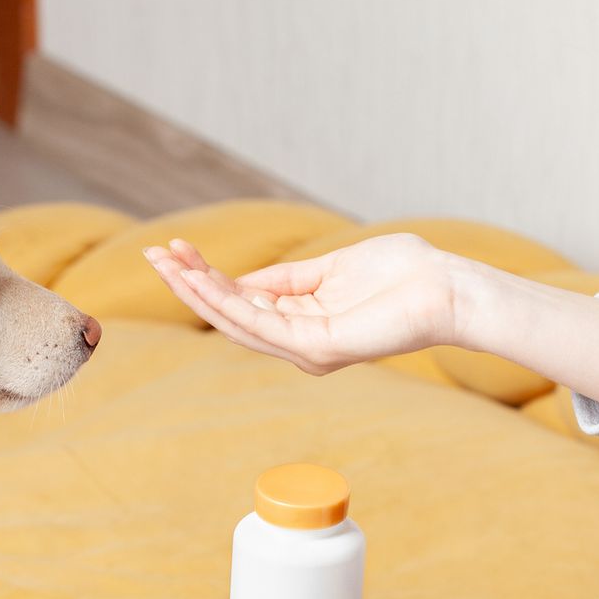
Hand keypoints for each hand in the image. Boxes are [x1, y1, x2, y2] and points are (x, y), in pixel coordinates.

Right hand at [144, 234, 458, 374]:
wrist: (446, 288)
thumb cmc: (402, 274)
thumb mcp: (331, 268)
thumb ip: (288, 278)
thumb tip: (244, 278)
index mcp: (302, 324)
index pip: (241, 303)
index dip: (206, 277)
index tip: (175, 248)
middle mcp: (299, 344)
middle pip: (229, 316)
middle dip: (189, 284)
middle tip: (153, 255)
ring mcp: (307, 350)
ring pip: (237, 322)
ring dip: (199, 292)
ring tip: (167, 263)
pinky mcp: (318, 348)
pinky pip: (261, 326)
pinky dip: (228, 302)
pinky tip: (203, 278)